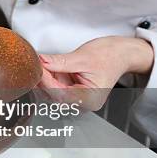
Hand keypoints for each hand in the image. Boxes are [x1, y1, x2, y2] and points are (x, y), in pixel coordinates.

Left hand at [38, 36, 153, 109]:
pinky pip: (56, 87)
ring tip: (42, 63)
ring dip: (45, 78)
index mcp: (89, 99)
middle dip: (42, 79)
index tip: (36, 67)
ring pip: (52, 92)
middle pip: (53, 95)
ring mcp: (77, 99)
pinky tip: (47, 67)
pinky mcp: (73, 92)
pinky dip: (50, 77)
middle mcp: (83, 103)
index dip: (45, 80)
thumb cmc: (109, 56)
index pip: (59, 93)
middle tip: (34, 63)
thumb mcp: (82, 57)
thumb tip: (41, 62)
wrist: (121, 53)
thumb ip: (60, 62)